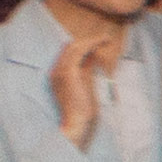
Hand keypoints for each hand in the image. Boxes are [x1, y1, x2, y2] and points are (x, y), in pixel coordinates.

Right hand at [46, 21, 122, 144]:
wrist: (76, 122)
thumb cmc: (82, 109)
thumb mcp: (85, 85)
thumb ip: (86, 70)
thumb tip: (93, 56)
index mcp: (58, 74)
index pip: (68, 53)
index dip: (83, 45)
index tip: (98, 42)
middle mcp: (55, 70)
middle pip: (70, 47)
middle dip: (87, 40)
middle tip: (104, 38)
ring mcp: (59, 70)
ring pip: (74, 47)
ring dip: (91, 40)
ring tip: (105, 38)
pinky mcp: (67, 72)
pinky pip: (78, 52)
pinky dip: (90, 45)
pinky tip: (100, 43)